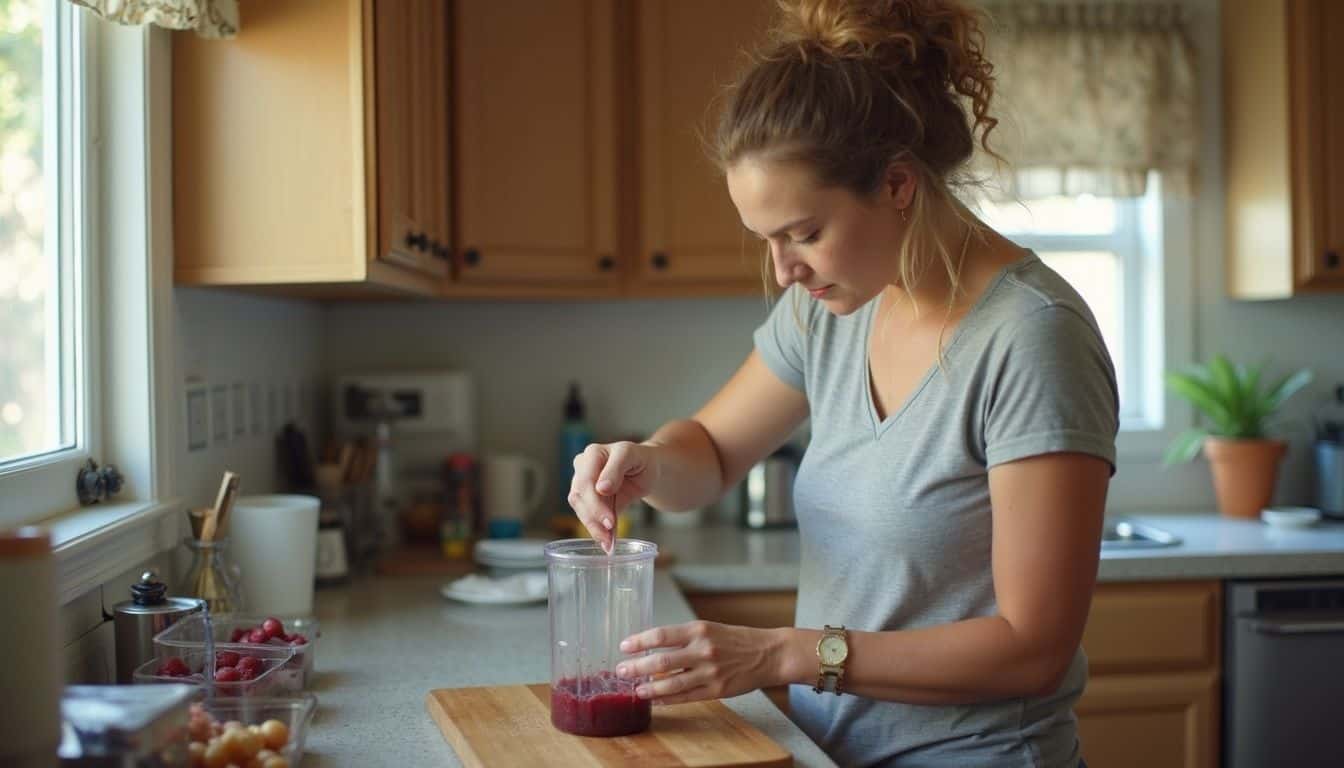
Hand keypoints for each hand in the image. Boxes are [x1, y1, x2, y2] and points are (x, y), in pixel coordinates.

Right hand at [567, 441, 655, 552]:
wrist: (644, 469)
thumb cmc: (640, 460)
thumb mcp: (633, 457)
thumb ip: (616, 468)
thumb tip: (601, 488)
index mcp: (593, 453)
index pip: (586, 480)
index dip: (596, 502)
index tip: (610, 520)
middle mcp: (582, 468)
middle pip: (579, 495)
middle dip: (594, 517)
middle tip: (609, 533)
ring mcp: (581, 483)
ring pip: (579, 508)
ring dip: (593, 527)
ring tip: (608, 542)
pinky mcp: (586, 499)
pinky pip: (586, 516)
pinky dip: (596, 530)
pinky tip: (606, 542)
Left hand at [615, 621, 785, 704]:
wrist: (768, 653)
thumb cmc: (735, 639)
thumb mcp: (709, 629)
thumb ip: (683, 639)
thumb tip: (653, 650)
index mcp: (699, 630)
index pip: (661, 634)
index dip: (639, 641)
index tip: (623, 646)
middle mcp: (703, 650)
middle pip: (661, 660)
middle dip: (636, 667)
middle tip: (620, 671)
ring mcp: (710, 672)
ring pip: (671, 683)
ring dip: (649, 688)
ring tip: (635, 690)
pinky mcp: (717, 690)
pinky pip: (686, 697)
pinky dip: (668, 699)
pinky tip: (656, 699)